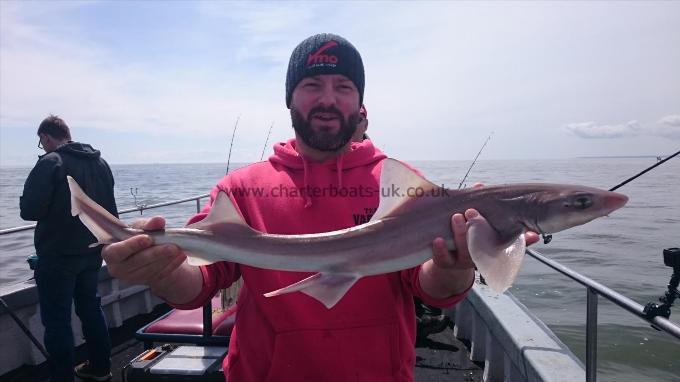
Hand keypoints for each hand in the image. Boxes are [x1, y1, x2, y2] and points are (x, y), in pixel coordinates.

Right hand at [101, 216, 185, 287]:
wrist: (147, 253)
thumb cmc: (138, 237)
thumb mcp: (140, 228)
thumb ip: (147, 224)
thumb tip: (158, 220)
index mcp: (111, 252)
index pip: (116, 251)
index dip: (132, 245)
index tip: (148, 238)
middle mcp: (118, 268)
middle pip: (137, 262)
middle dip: (156, 253)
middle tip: (172, 246)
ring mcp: (133, 278)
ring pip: (151, 269)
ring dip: (167, 259)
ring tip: (179, 249)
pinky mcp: (147, 282)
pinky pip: (161, 274)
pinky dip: (172, 264)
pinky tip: (180, 256)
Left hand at [422, 209, 538, 298]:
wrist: (448, 260)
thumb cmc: (467, 235)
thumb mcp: (477, 222)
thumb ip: (479, 206)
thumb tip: (479, 185)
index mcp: (495, 245)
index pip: (515, 243)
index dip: (526, 240)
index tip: (534, 232)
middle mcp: (483, 255)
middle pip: (486, 244)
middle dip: (481, 228)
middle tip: (474, 212)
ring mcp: (464, 260)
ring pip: (464, 250)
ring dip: (460, 234)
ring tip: (457, 217)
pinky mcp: (447, 263)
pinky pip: (444, 259)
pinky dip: (441, 249)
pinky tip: (438, 239)